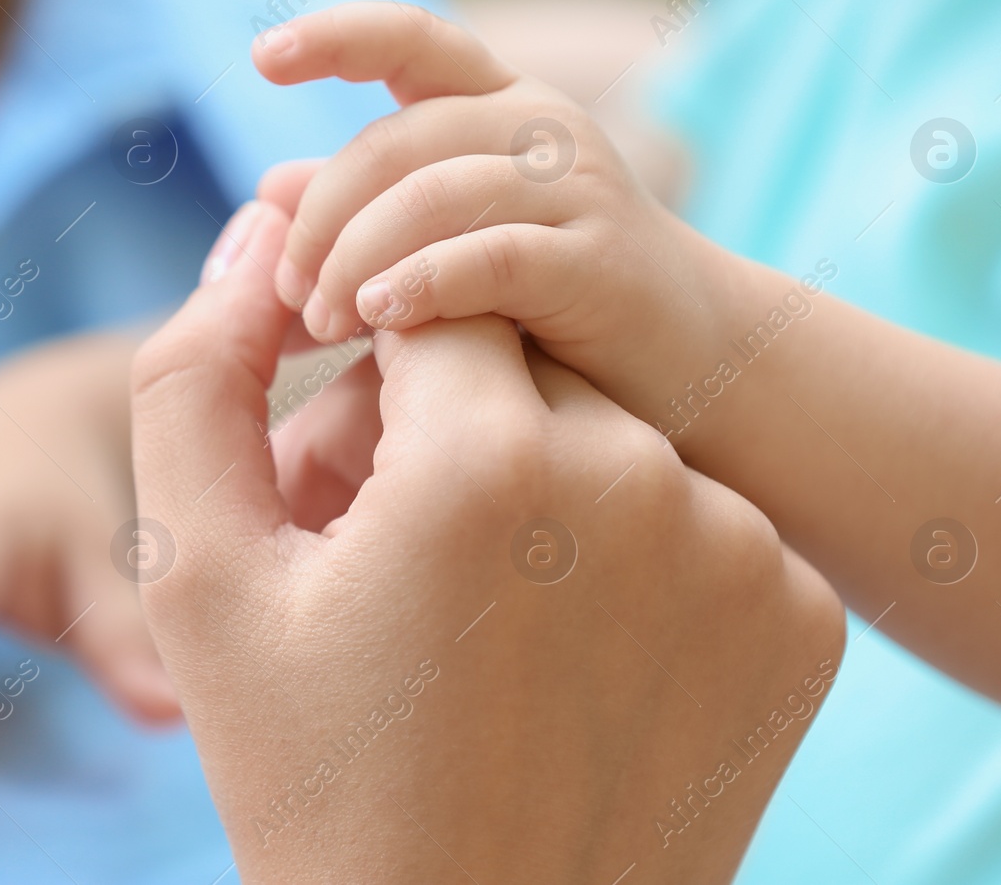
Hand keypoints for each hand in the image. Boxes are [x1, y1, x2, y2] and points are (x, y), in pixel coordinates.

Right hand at [131, 198, 845, 882]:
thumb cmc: (316, 778)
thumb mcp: (201, 579)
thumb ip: (197, 370)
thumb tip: (266, 221)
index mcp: (490, 460)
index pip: (428, 299)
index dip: (364, 369)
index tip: (343, 467)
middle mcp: (645, 482)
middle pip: (527, 363)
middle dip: (448, 424)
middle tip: (390, 549)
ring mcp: (745, 556)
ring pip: (614, 436)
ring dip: (542, 485)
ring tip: (472, 610)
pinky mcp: (803, 620)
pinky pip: (698, 519)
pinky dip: (635, 558)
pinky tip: (571, 655)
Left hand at [251, 2, 739, 428]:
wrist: (694, 362)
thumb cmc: (557, 302)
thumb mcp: (452, 242)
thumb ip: (369, 209)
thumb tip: (272, 182)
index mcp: (503, 107)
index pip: (415, 40)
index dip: (337, 38)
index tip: (262, 58)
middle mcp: (542, 128)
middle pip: (398, 140)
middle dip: (323, 217)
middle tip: (289, 293)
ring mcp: (577, 189)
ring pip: (432, 195)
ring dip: (357, 259)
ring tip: (322, 321)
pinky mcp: (598, 261)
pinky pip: (491, 256)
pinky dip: (422, 283)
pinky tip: (380, 318)